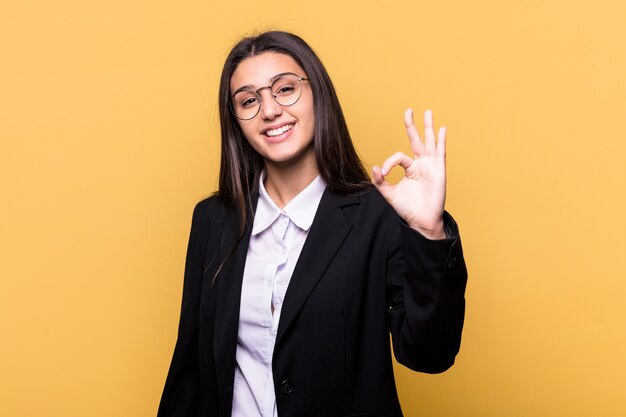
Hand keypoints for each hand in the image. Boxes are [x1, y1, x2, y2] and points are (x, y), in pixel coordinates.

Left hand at [372, 109, 446, 239]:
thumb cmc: (407, 208)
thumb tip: (373, 167)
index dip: (388, 163)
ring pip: (430, 142)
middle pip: (417, 140)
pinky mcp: (439, 171)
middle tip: (409, 110)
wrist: (421, 221)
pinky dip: (441, 141)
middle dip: (412, 125)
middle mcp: (421, 164)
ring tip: (428, 112)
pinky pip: (440, 153)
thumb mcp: (389, 194)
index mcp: (410, 168)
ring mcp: (431, 166)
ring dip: (429, 127)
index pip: (398, 157)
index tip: (382, 174)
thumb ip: (380, 182)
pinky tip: (441, 129)